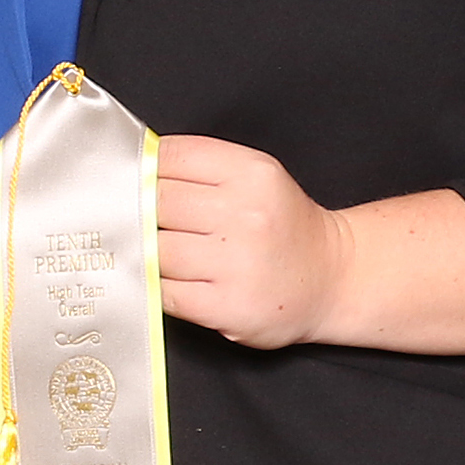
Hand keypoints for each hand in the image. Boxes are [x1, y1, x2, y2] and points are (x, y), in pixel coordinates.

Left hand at [152, 135, 352, 348]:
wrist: (331, 278)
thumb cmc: (282, 226)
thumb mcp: (255, 176)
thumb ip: (200, 166)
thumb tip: (134, 167)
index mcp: (251, 174)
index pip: (169, 157)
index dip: (142, 169)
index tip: (134, 180)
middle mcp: (246, 215)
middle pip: (156, 202)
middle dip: (138, 211)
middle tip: (136, 218)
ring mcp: (236, 263)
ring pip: (155, 248)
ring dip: (145, 251)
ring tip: (155, 250)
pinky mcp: (225, 306)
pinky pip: (163, 291)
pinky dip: (155, 285)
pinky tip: (168, 278)